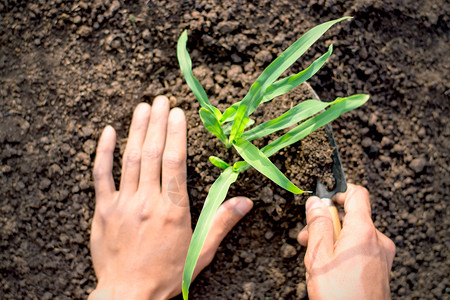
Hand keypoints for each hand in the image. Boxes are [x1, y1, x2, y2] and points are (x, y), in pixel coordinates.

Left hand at [89, 96, 252, 299]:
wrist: (127, 294)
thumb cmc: (167, 273)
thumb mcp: (201, 251)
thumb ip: (223, 223)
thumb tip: (246, 201)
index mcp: (173, 209)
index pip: (174, 162)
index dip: (176, 133)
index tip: (178, 113)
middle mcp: (148, 201)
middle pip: (152, 153)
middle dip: (158, 123)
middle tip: (161, 100)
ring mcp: (123, 204)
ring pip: (129, 159)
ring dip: (136, 130)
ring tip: (143, 107)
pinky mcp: (104, 210)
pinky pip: (101, 176)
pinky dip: (103, 152)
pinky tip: (108, 132)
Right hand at [297, 184, 394, 299]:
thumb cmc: (339, 295)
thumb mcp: (318, 256)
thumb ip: (317, 224)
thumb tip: (315, 202)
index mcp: (363, 231)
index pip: (356, 194)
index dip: (338, 192)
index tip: (322, 201)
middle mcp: (377, 239)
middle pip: (351, 216)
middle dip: (327, 222)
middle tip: (307, 238)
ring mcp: (381, 255)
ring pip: (354, 234)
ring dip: (334, 238)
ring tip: (317, 257)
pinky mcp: (380, 268)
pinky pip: (361, 248)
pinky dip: (344, 250)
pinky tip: (331, 268)